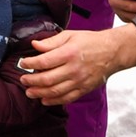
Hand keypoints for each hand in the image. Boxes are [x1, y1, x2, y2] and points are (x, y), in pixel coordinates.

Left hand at [18, 25, 135, 104]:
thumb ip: (51, 42)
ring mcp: (79, 81)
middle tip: (22, 80)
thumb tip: (34, 45)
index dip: (30, 64)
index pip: (43, 61)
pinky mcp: (84, 89)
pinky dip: (54, 101)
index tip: (22, 63)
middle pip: (47, 79)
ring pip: (55, 91)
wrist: (113, 52)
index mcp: (69, 53)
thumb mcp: (70, 35)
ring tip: (29, 92)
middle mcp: (73, 69)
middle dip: (31, 81)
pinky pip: (67, 98)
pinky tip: (44, 100)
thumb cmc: (90, 41)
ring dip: (39, 93)